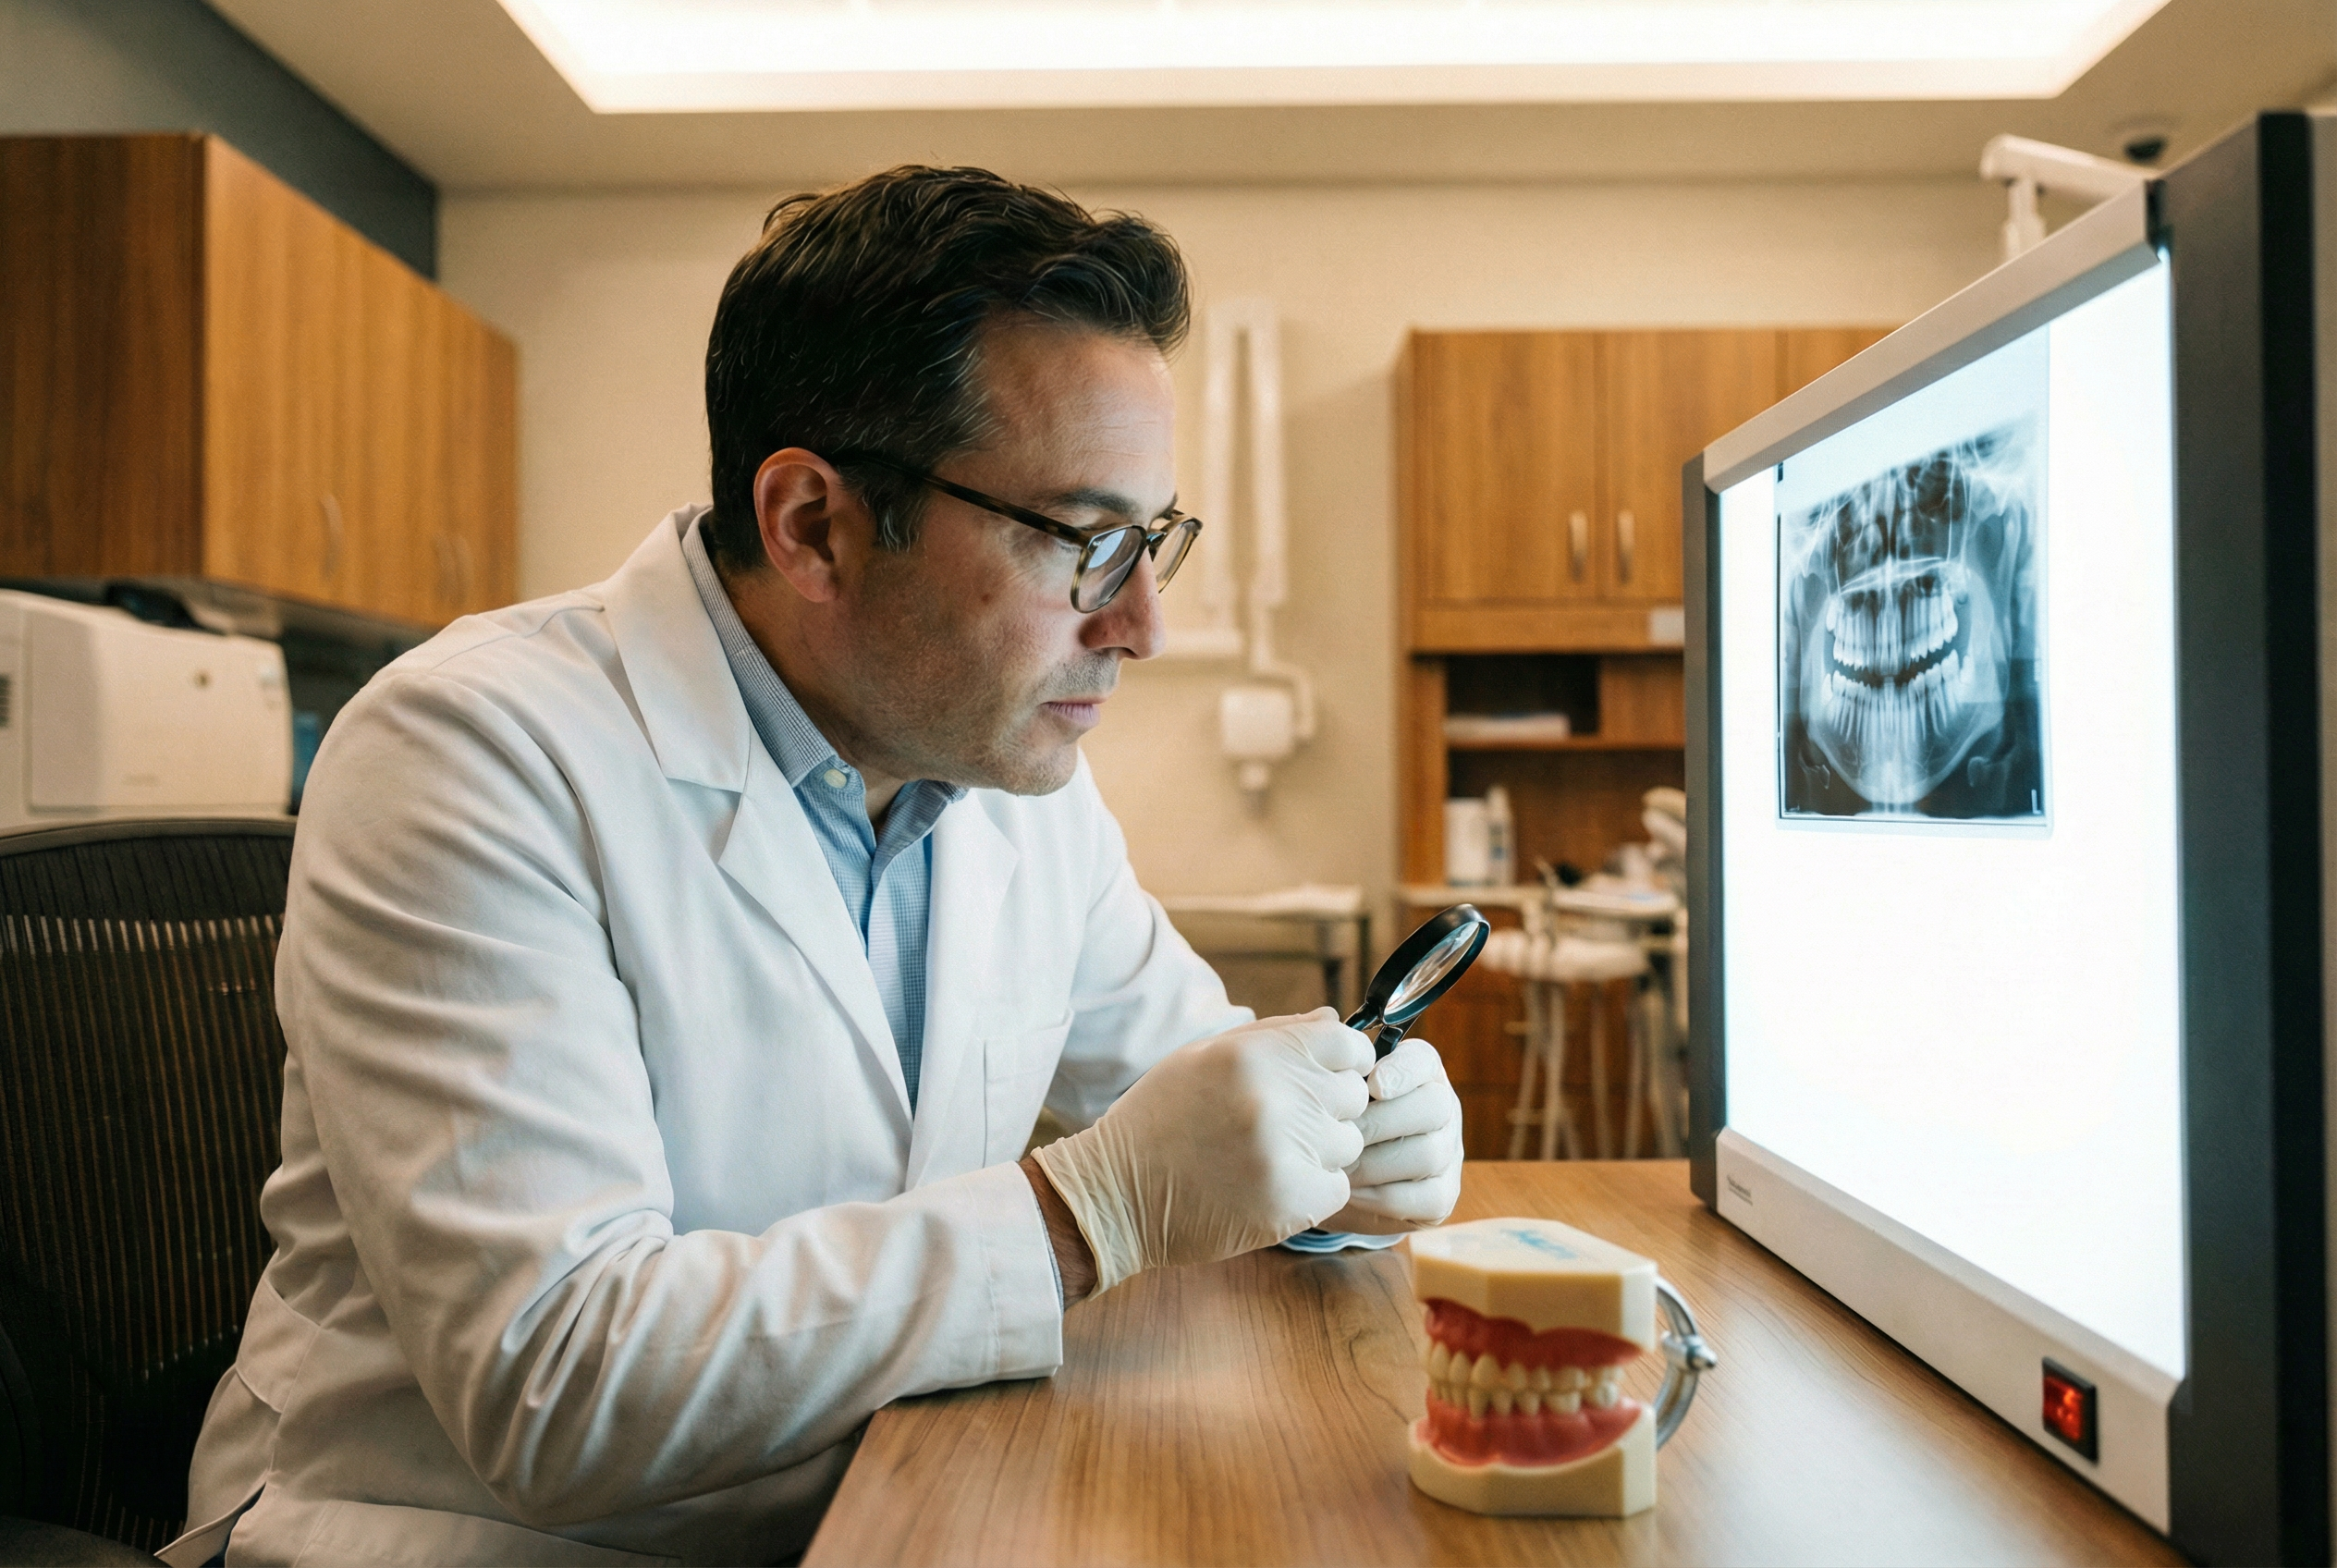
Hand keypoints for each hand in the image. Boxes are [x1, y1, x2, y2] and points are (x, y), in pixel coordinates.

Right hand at [1031, 1008, 1371, 1293]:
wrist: (1117, 1193)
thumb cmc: (1161, 1116)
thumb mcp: (1205, 1055)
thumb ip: (1276, 1033)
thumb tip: (1336, 1018)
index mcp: (1255, 1055)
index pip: (1348, 1044)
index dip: (1344, 1060)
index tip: (1325, 1075)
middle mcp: (1275, 1098)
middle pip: (1352, 1095)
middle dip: (1327, 1106)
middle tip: (1283, 1120)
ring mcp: (1286, 1153)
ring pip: (1348, 1143)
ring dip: (1319, 1149)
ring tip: (1269, 1153)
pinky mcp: (1291, 1201)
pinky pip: (1338, 1187)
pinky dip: (1314, 1188)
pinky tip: (1272, 1183)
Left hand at [1321, 1038, 1462, 1234]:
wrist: (1331, 1177)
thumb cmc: (1330, 1119)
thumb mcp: (1326, 1084)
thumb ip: (1326, 1050)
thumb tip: (1326, 1019)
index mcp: (1418, 1071)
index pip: (1424, 1060)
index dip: (1402, 1070)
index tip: (1372, 1084)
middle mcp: (1441, 1107)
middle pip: (1434, 1107)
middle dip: (1379, 1123)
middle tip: (1339, 1134)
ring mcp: (1447, 1152)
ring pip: (1428, 1153)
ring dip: (1375, 1163)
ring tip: (1337, 1166)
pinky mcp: (1442, 1195)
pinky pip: (1425, 1198)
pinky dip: (1382, 1197)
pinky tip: (1349, 1192)